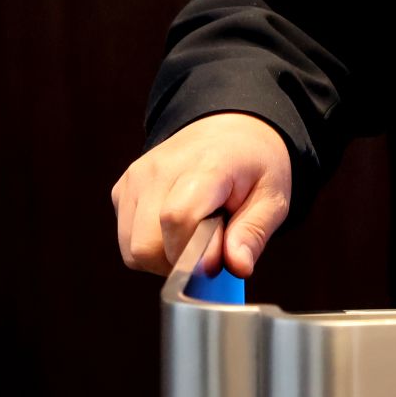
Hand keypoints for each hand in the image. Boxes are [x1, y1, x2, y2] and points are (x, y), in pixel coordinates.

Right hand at [111, 112, 291, 277]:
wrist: (230, 130)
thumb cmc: (252, 165)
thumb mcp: (273, 197)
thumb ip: (254, 232)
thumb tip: (238, 267)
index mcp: (205, 165)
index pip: (177, 219)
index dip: (194, 253)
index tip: (218, 260)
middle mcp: (160, 168)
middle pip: (147, 245)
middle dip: (179, 262)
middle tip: (209, 248)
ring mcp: (136, 178)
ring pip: (133, 249)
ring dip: (164, 258)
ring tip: (194, 236)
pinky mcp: (122, 189)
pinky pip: (127, 240)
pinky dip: (151, 246)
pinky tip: (176, 228)